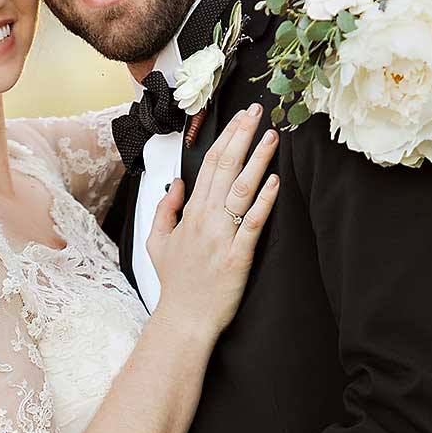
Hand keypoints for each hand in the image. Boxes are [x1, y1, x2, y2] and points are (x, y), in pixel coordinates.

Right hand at [146, 106, 278, 341]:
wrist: (184, 319)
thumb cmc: (176, 283)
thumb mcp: (157, 242)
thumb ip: (165, 209)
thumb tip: (176, 184)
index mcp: (190, 213)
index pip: (208, 165)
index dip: (226, 138)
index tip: (240, 119)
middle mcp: (206, 220)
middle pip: (225, 168)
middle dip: (242, 136)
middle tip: (257, 112)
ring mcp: (222, 237)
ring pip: (241, 189)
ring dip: (257, 160)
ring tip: (271, 137)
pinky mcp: (238, 257)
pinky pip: (252, 223)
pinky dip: (264, 201)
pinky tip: (274, 182)